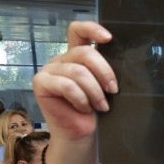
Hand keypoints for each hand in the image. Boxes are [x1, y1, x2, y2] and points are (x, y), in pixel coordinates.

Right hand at [35, 21, 115, 138]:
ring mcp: (50, 70)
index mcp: (76, 55)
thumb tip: (123, 59)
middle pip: (84, 52)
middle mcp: (62, 59)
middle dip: (104, 72)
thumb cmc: (95, 110)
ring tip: (101, 106)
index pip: (78, 30)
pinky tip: (85, 108)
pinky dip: (81, 98)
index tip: (109, 39)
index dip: (92, 29)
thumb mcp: (104, 86)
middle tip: (113, 90)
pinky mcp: (41, 83)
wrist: (80, 135)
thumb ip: (104, 70)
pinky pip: (66, 85)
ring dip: (94, 91)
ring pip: (78, 71)